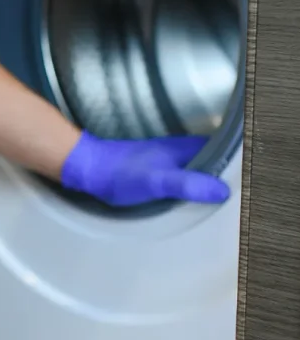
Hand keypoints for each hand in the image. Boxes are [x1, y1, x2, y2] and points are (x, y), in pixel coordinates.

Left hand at [60, 132, 229, 205]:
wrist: (89, 169)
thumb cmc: (120, 174)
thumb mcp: (158, 182)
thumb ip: (188, 184)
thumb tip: (221, 190)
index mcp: (185, 148)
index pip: (222, 149)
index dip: (237, 160)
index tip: (250, 174)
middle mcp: (179, 149)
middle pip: (214, 155)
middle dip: (228, 168)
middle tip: (242, 186)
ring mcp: (168, 157)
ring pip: (200, 163)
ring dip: (212, 174)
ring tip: (226, 191)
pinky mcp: (158, 167)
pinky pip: (186, 171)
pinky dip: (195, 179)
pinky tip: (196, 191)